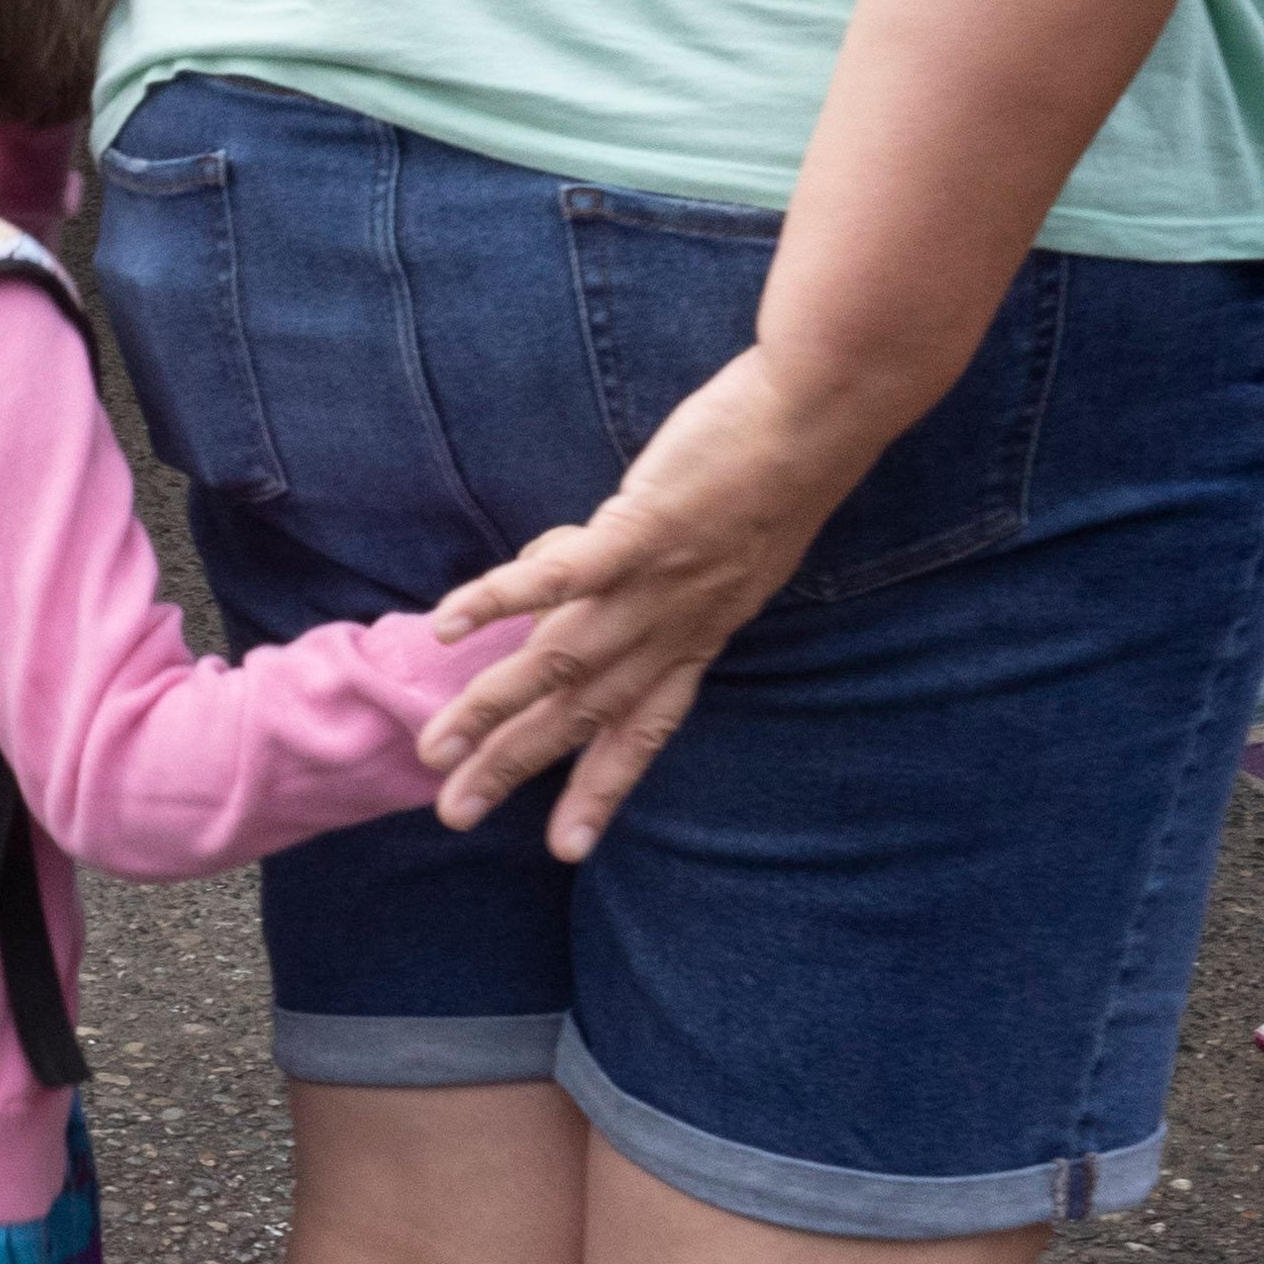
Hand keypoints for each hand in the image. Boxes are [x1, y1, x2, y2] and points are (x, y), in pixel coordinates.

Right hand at [407, 342, 902, 858]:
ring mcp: (656, 584)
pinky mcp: (639, 531)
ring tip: (438, 746)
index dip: (603, 788)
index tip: (566, 849)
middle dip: (517, 767)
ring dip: (494, 709)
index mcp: (701, 634)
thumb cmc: (783, 467)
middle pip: (584, 712)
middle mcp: (676, 626)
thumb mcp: (736, 546)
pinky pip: (559, 577)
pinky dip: (500, 602)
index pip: (645, 729)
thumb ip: (665, 573)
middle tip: (456, 812)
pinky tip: (449, 626)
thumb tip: (583, 570)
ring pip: (561, 662)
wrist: (824, 415)